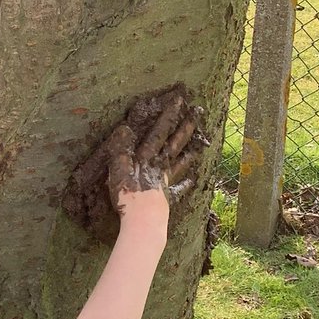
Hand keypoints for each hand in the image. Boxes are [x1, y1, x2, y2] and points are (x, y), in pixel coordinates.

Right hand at [62, 85, 207, 243]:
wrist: (143, 219)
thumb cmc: (128, 194)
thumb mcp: (118, 168)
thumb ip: (121, 148)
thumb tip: (125, 128)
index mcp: (147, 157)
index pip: (159, 131)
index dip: (169, 115)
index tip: (180, 100)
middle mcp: (159, 166)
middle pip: (175, 142)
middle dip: (187, 126)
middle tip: (199, 111)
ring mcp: (165, 181)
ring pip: (179, 162)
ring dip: (189, 151)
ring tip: (200, 143)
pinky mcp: (167, 197)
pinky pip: (178, 189)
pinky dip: (185, 184)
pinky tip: (192, 180)